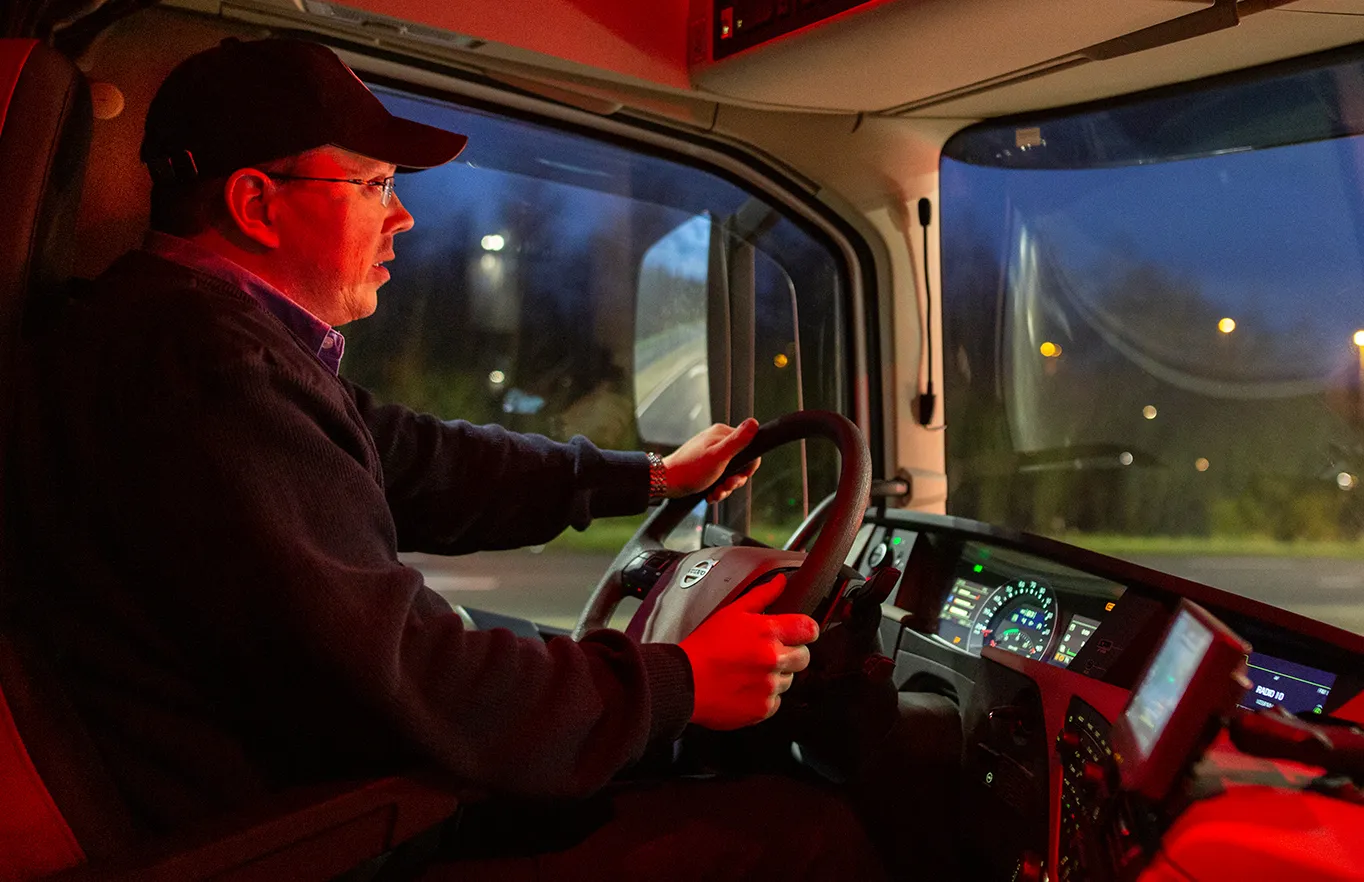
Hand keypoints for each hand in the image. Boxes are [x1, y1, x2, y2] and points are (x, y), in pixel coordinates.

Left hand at [662, 418, 760, 502]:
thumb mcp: (718, 456)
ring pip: (730, 474)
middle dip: (734, 481)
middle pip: (741, 464)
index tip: (738, 478)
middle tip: (725, 487)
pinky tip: (709, 495)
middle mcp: (717, 441)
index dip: (748, 468)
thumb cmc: (691, 470)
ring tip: (715, 494)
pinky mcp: (705, 466)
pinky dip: (716, 489)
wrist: (666, 482)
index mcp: (722, 434)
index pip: (750, 447)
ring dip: (725, 488)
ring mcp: (711, 454)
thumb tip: (754, 423)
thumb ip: (738, 441)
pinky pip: (719, 478)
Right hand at [679, 574, 818, 729]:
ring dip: (776, 676)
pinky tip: (746, 687)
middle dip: (791, 653)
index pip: (809, 629)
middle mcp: (773, 659)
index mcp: (768, 632)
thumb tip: (780, 582)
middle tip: (767, 653)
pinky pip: (776, 701)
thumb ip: (762, 595)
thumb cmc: (704, 647)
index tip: (797, 633)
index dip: (805, 630)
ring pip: (790, 680)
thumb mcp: (732, 612)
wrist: (683, 681)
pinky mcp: (763, 708)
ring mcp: (769, 686)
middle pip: (804, 657)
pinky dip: (765, 697)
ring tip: (750, 671)